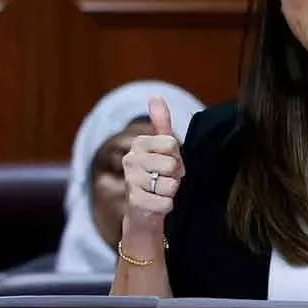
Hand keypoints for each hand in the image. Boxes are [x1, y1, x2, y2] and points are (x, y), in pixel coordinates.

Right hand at [122, 96, 184, 229]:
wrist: (145, 211)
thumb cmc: (158, 176)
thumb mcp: (164, 149)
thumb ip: (161, 124)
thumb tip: (155, 96)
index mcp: (139, 143)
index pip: (172, 143)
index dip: (177, 158)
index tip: (169, 164)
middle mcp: (130, 159)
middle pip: (172, 165)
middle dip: (175, 176)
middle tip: (165, 180)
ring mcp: (131, 181)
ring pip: (170, 185)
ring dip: (171, 192)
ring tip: (160, 192)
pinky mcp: (134, 201)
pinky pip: (166, 202)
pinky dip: (167, 206)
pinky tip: (156, 204)